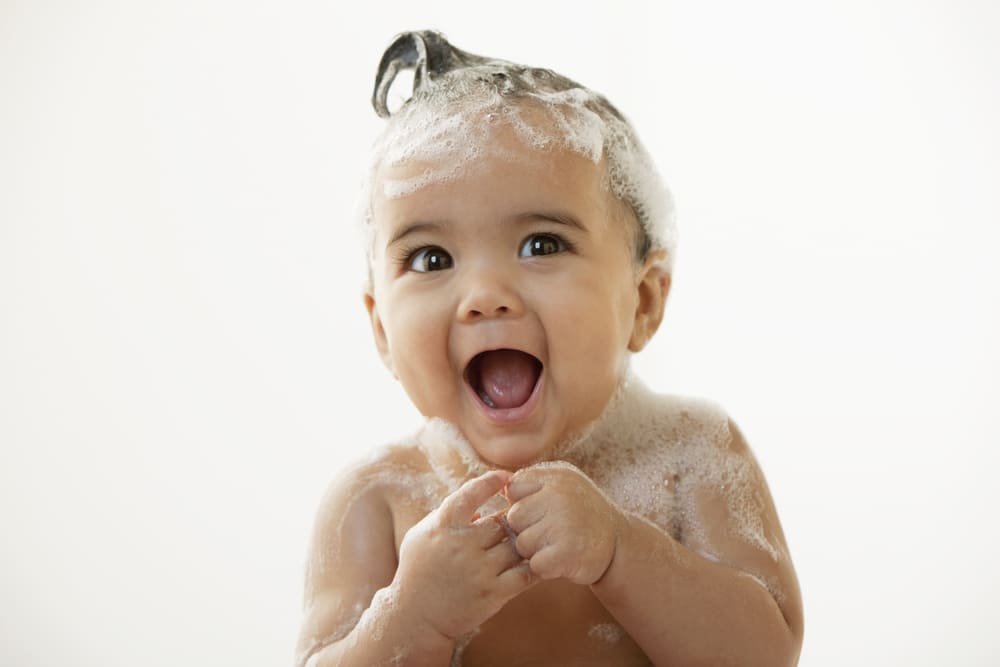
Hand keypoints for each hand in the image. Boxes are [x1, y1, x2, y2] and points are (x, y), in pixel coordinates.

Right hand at [394, 470, 534, 639]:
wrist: (415, 618)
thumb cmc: (417, 572)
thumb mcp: (422, 536)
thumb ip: (448, 517)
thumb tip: (481, 508)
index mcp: (443, 526)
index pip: (471, 493)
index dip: (491, 481)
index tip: (506, 478)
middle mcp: (462, 545)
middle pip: (503, 521)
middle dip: (515, 520)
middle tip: (523, 521)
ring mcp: (478, 570)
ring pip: (517, 545)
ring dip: (525, 543)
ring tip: (530, 542)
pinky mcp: (492, 594)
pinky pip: (525, 574)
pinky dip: (534, 566)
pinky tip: (535, 563)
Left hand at [505, 463, 624, 585]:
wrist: (620, 543)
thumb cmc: (582, 514)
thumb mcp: (563, 485)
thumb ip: (534, 482)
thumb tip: (498, 485)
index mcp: (556, 476)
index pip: (514, 488)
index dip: (523, 503)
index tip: (541, 511)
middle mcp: (560, 495)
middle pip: (514, 517)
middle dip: (526, 529)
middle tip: (550, 532)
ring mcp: (564, 523)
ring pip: (522, 543)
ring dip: (535, 550)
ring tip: (557, 545)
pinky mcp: (567, 552)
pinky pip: (535, 564)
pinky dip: (546, 567)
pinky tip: (562, 560)